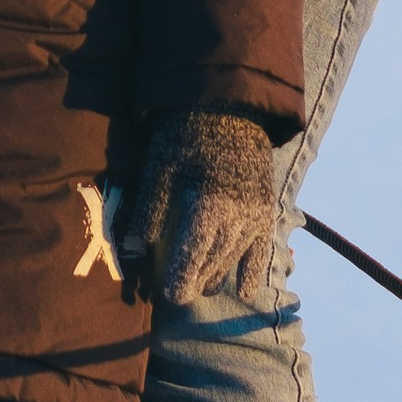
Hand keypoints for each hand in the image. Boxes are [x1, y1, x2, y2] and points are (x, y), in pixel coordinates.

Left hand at [131, 109, 280, 305]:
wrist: (231, 106)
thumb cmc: (188, 133)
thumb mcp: (161, 165)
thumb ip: (151, 206)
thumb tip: (136, 244)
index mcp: (208, 204)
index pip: (194, 254)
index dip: (181, 278)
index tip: (169, 296)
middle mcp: (236, 216)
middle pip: (214, 260)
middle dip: (195, 280)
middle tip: (176, 294)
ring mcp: (255, 214)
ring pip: (234, 257)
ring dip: (217, 275)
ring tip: (200, 288)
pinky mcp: (265, 208)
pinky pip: (261, 248)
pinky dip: (252, 270)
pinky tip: (243, 292)